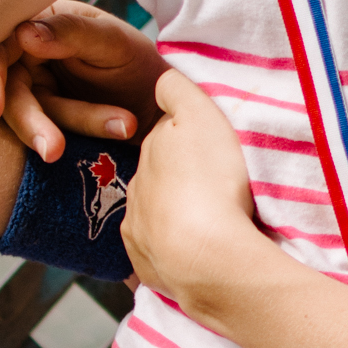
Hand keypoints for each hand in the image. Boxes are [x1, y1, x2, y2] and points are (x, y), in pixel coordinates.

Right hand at [0, 1, 163, 162]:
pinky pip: (48, 135)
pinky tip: (118, 131)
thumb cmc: (136, 61)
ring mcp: (32, 89)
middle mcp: (24, 55)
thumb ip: (72, 33)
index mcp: (34, 22)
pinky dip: (81, 139)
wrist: (158, 103)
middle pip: (5, 90)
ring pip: (29, 118)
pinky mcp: (44, 121)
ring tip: (120, 128)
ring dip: (65, 130)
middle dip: (27, 121)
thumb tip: (22, 34)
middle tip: (51, 149)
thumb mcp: (113, 41)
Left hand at [123, 68, 263, 318]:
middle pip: (157, 177)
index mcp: (151, 153)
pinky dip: (171, 252)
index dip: (184, 138)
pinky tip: (194, 253)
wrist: (206, 259)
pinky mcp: (147, 269)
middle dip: (177, 179)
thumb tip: (160, 79)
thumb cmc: (209, 183)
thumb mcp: (200, 118)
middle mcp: (136, 191)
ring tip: (207, 223)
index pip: (163, 136)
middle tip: (212, 185)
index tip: (206, 146)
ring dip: (174, 216)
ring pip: (154, 216)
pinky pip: (157, 255)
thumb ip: (177, 91)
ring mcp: (138, 233)